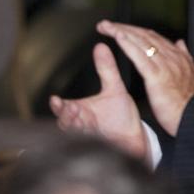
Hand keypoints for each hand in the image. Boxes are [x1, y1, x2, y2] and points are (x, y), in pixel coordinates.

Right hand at [49, 43, 149, 161]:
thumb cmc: (122, 116)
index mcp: (80, 111)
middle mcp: (81, 125)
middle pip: (65, 123)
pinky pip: (91, 144)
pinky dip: (90, 138)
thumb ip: (106, 69)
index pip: (63, 108)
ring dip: (76, 126)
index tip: (56, 99)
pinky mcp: (100, 147)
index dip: (58, 106)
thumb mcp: (115, 89)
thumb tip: (100, 46)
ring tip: (80, 117)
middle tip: (71, 109)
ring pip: (76, 134)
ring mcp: (90, 137)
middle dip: (66, 116)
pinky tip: (92, 132)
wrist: (137, 137)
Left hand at [96, 20, 193, 136]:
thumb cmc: (193, 104)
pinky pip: (139, 56)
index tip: (120, 28)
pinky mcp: (157, 76)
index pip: (153, 37)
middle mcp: (172, 57)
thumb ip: (185, 58)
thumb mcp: (192, 76)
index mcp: (178, 57)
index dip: (135, 31)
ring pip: (140, 42)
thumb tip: (180, 42)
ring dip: (121, 32)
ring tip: (105, 27)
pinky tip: (117, 37)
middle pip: (144, 35)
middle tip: (105, 25)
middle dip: (123, 28)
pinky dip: (128, 44)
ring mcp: (165, 65)